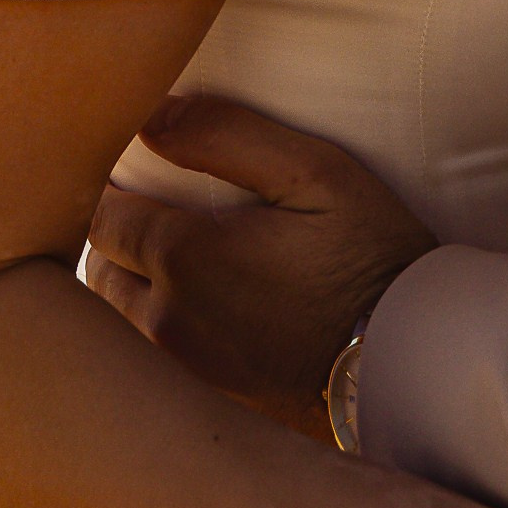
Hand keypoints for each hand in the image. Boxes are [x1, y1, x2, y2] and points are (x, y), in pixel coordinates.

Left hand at [88, 94, 436, 432]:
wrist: (408, 355)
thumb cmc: (367, 253)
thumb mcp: (313, 170)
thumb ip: (226, 134)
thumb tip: (153, 115)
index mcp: (185, 257)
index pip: (102, 212)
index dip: (111, 182)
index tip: (136, 164)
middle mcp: (168, 317)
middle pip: (99, 264)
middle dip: (115, 229)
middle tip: (151, 200)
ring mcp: (184, 363)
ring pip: (116, 313)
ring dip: (128, 278)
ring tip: (167, 250)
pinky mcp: (206, 392)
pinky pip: (147, 350)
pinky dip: (151, 319)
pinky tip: (194, 300)